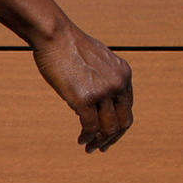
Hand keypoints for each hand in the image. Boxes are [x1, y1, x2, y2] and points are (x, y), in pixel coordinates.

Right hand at [33, 26, 134, 150]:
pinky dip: (87, 137)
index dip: (119, 125)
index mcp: (124, 74)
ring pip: (108, 128)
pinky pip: (91, 127)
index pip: (127, 108)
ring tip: (89, 147)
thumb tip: (100, 97)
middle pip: (123, 122)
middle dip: (113, 138)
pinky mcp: (85, 98)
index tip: (108, 134)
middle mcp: (118, 84)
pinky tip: (81, 140)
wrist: (55, 35)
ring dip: (99, 142)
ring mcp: (103, 92)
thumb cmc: (69, 45)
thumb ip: (104, 77)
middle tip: (101, 147)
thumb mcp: (96, 59)